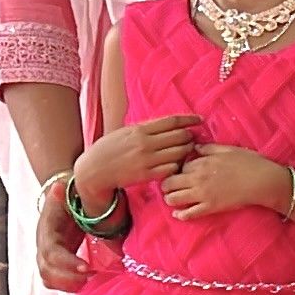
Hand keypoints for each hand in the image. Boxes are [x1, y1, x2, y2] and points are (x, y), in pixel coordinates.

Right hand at [34, 185, 90, 291]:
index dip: (67, 263)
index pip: (52, 252)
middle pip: (46, 270)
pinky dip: (70, 286)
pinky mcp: (55, 261)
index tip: (87, 268)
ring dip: (68, 285)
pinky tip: (89, 282)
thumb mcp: (69, 190)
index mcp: (47, 229)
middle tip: (91, 278)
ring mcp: (47, 255)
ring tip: (91, 282)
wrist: (63, 196)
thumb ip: (66, 192)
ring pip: (49, 278)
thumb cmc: (70, 193)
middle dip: (68, 279)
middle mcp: (43, 245)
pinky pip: (56, 280)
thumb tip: (59, 186)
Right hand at [73, 113, 202, 207]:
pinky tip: (177, 164)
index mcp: (140, 130)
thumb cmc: (109, 149)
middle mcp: (145, 143)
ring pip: (179, 153)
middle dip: (190, 136)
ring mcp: (147, 160)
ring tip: (187, 151)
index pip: (172, 121)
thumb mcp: (125, 132)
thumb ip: (145, 128)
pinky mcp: (147, 175)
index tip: (200, 120)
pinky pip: (171, 168)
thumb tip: (165, 124)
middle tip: (194, 138)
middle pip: (179, 136)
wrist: (94, 170)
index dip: (189, 120)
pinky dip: (178, 165)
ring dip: (187, 151)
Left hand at [160, 145, 289, 219]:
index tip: (177, 171)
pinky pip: (189, 214)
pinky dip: (180, 215)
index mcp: (202, 162)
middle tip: (170, 185)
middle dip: (167, 184)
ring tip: (174, 198)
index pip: (177, 165)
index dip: (176, 168)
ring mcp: (203, 194)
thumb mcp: (227, 149)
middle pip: (169, 183)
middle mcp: (198, 178)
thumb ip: (208, 148)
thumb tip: (195, 147)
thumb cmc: (248, 162)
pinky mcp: (210, 208)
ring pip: (173, 199)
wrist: (262, 181)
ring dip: (170, 198)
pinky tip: (178, 213)